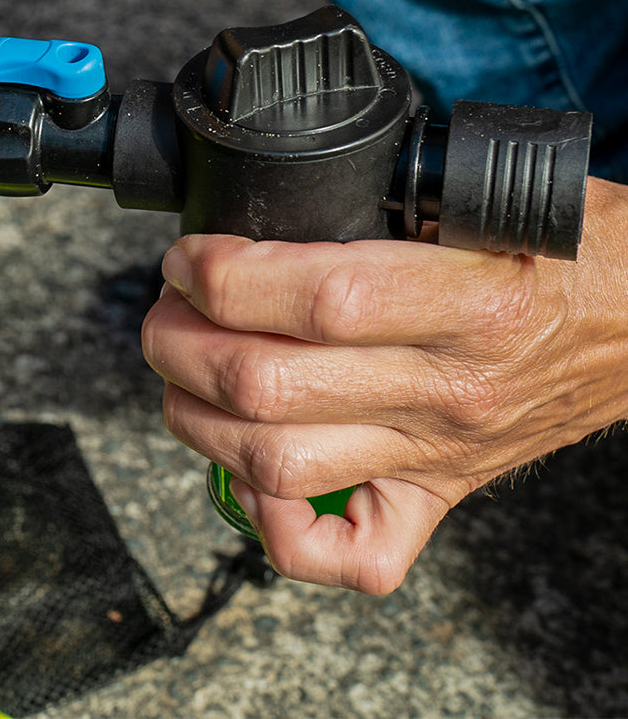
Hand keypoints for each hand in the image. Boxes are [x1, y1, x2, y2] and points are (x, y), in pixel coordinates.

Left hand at [141, 177, 627, 593]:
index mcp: (472, 300)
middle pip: (269, 386)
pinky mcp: (440, 496)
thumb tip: (275, 190)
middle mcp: (451, 389)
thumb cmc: (576, 248)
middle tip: (166, 306)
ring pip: (277, 466)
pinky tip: (255, 474)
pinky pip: (349, 554)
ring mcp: (438, 453)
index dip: (226, 275)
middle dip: (180, 341)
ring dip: (195, 416)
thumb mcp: (490, 192)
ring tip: (179, 370)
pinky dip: (277, 527)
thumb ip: (389, 194)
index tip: (190, 254)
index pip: (318, 299)